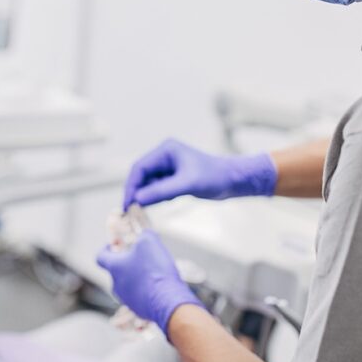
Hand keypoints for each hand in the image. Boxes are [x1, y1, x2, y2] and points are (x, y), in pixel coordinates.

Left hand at [96, 230, 204, 336]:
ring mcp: (127, 298)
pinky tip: (158, 284)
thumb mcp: (150, 242)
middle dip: (127, 262)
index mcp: (114, 268)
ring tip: (153, 271)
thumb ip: (144, 235)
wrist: (167, 300)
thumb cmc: (155, 271)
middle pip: (116, 271)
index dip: (106, 249)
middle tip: (140, 256)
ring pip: (128, 283)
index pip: (100, 257)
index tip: (114, 245)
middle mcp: (117, 284)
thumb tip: (145, 235)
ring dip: (137, 276)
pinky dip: (146, 289)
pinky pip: (139, 295)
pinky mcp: (138, 308)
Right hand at [123, 138, 277, 208]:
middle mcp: (164, 156)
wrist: (233, 180)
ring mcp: (168, 167)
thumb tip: (137, 199)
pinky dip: (155, 197)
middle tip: (130, 210)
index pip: (140, 167)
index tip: (128, 203)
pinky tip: (160, 204)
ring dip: (145, 196)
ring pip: (148, 183)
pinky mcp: (174, 177)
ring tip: (142, 211)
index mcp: (166, 150)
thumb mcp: (186, 184)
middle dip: (136, 192)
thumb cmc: (214, 177)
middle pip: (141, 175)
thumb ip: (161, 191)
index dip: (131, 186)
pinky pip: (157, 188)